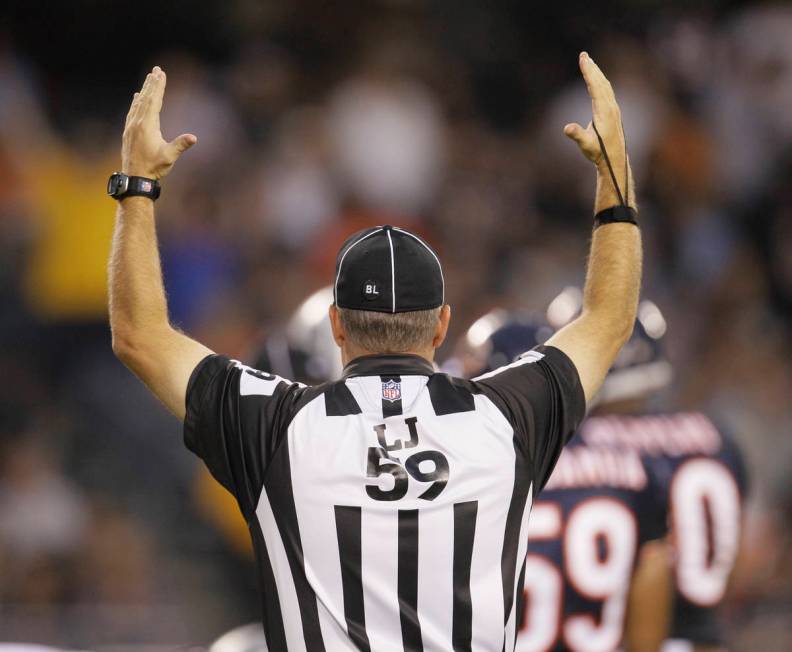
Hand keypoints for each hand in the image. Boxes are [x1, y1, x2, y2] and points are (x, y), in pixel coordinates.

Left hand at [122, 66, 196, 178]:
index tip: (161, 74)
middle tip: (156, 69)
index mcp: (147, 125)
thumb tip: (193, 137)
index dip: (158, 86)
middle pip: (145, 98)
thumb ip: (180, 145)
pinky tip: (137, 97)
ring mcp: (131, 126)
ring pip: (138, 103)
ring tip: (149, 79)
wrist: (135, 178)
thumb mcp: (169, 157)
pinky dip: (136, 101)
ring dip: (144, 90)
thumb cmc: (154, 168)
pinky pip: (132, 111)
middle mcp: (137, 122)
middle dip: (151, 83)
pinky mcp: (128, 131)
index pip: (154, 101)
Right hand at [564, 52, 624, 171]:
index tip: (583, 59)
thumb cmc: (598, 152)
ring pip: (605, 85)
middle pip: (601, 82)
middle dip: (592, 68)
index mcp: (604, 111)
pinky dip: (600, 81)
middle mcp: (610, 107)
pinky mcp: (612, 112)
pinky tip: (596, 80)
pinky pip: (606, 91)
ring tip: (588, 62)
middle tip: (583, 55)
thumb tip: (567, 128)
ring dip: (596, 73)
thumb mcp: (586, 145)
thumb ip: (577, 135)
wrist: (614, 160)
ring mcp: (613, 109)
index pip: (595, 86)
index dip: (588, 72)